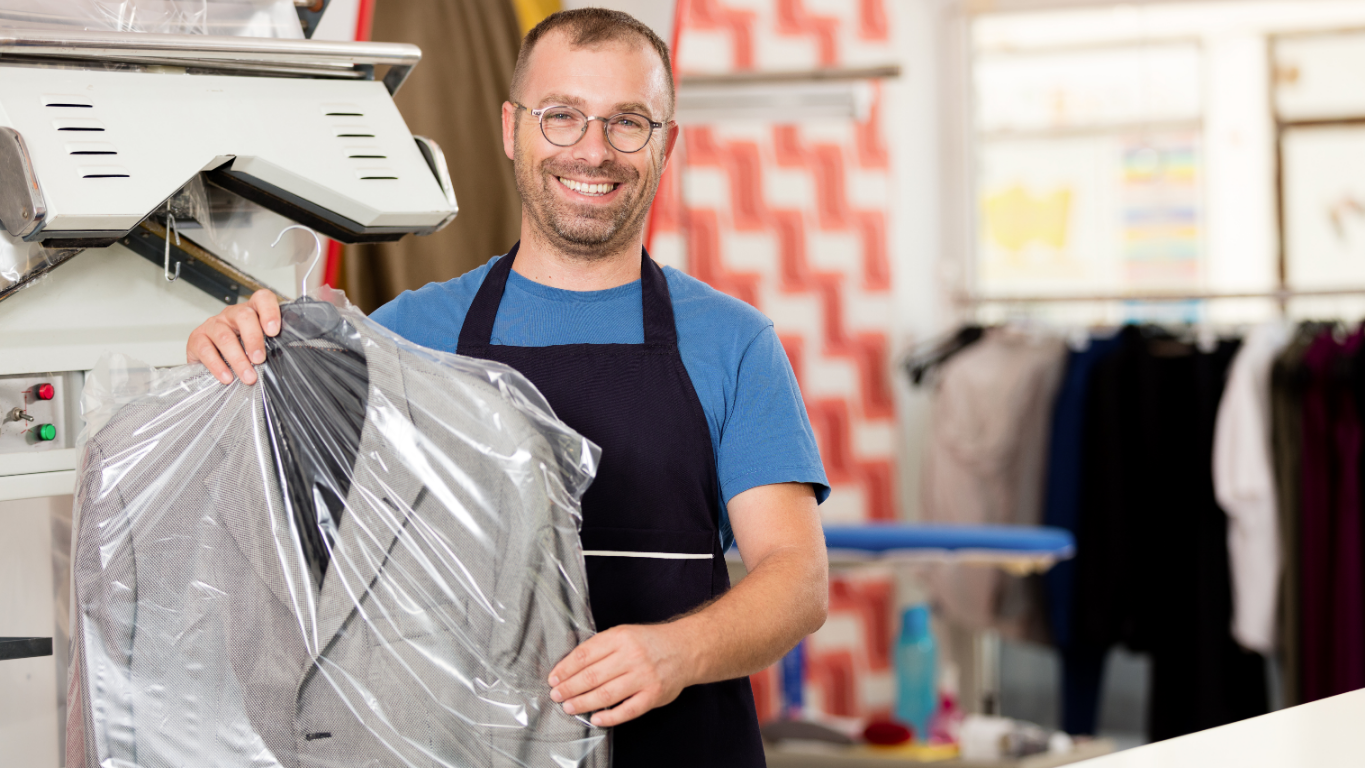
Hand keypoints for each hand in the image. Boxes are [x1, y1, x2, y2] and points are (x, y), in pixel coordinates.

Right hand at [186, 289, 280, 384]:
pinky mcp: (197, 339)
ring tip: (248, 376)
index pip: (262, 298)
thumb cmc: (242, 351)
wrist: (210, 362)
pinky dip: (217, 365)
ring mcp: (213, 325)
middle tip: (259, 359)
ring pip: (225, 336)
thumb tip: (292, 350)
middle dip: (253, 339)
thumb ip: (274, 343)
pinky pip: (206, 350)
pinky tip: (227, 376)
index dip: (269, 311)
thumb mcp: (260, 344)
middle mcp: (232, 314)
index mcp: (252, 311)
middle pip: (244, 316)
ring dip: (238, 358)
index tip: (274, 330)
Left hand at [548, 623, 695, 726]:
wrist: (685, 649)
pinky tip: (595, 719)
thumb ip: (601, 646)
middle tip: (557, 695)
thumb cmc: (650, 642)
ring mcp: (643, 677)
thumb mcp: (625, 633)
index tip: (554, 678)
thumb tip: (571, 665)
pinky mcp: (653, 695)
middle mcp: (631, 656)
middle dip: (569, 688)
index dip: (565, 669)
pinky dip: (609, 717)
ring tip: (570, 707)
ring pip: (605, 694)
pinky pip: (627, 710)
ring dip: (583, 703)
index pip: (585, 655)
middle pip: (591, 676)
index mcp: (620, 638)